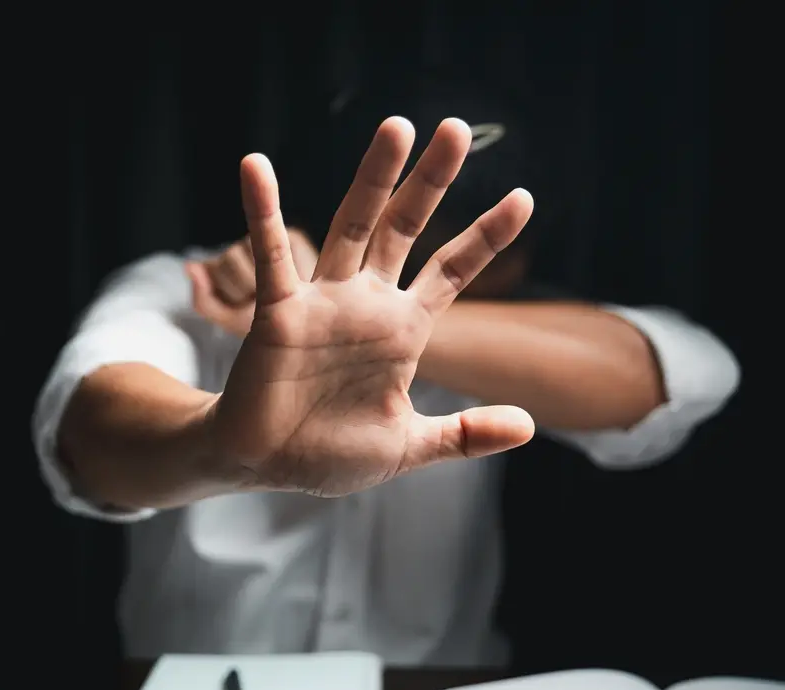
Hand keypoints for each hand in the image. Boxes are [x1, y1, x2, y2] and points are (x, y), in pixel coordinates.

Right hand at [208, 117, 535, 497]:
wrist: (266, 468)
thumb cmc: (330, 453)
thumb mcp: (408, 446)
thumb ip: (465, 435)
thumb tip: (529, 425)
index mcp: (402, 331)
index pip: (452, 272)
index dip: (486, 236)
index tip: (525, 197)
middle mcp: (366, 304)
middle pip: (405, 228)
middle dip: (432, 181)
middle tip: (458, 129)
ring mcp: (323, 302)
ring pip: (352, 226)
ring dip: (373, 178)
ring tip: (396, 128)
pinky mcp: (278, 312)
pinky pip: (271, 255)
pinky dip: (263, 211)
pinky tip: (256, 167)